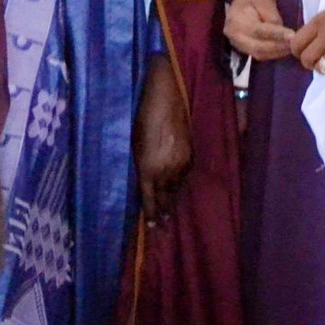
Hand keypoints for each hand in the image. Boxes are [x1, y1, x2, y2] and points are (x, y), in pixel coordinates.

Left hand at [133, 54, 190, 225]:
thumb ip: (139, 165)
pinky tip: (177, 186)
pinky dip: (180, 182)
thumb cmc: (142, 118)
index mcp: (148, 169)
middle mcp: (167, 170)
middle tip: (164, 226)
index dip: (152, 214)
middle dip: (164, 212)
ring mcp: (181, 163)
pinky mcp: (190, 154)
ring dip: (173, 198)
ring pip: (177, 187)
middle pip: (166, 197)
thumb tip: (143, 179)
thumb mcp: (133, 144)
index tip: (154, 227)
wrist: (167, 97)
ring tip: (170, 211)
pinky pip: (185, 175)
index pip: (150, 199)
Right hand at [225, 0, 293, 62]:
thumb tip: (281, 31)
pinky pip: (259, 55)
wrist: (239, 1)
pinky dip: (273, 54)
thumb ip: (271, 15)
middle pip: (258, 47)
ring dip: (277, 52)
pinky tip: (284, 49)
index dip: (276, 35)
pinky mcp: (243, 49)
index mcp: (237, 20)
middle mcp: (234, 35)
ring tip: (292, 47)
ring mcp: (237, 44)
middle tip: (295, 44)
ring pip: (259, 54)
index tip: (293, 36)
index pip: (258, 31)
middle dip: (278, 47)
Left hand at [290, 0, 324, 77]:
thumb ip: (318, 25)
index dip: (297, 49)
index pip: (296, 42)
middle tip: (315, 59)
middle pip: (305, 58)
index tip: (302, 50)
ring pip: (319, 68)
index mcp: (320, 22)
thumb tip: (305, 39)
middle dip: (308, 61)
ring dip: (322, 67)